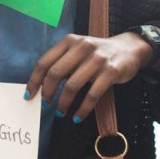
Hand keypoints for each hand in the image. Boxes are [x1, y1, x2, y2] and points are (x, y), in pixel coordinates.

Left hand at [25, 32, 153, 122]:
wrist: (130, 48)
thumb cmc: (97, 54)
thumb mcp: (78, 50)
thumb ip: (62, 63)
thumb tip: (42, 86)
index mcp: (69, 41)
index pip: (44, 62)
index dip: (34, 80)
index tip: (29, 95)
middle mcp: (81, 47)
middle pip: (55, 74)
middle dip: (47, 93)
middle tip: (45, 105)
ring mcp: (97, 59)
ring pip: (72, 86)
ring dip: (63, 103)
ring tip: (60, 112)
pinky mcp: (111, 71)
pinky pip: (92, 94)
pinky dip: (82, 109)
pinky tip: (78, 117)